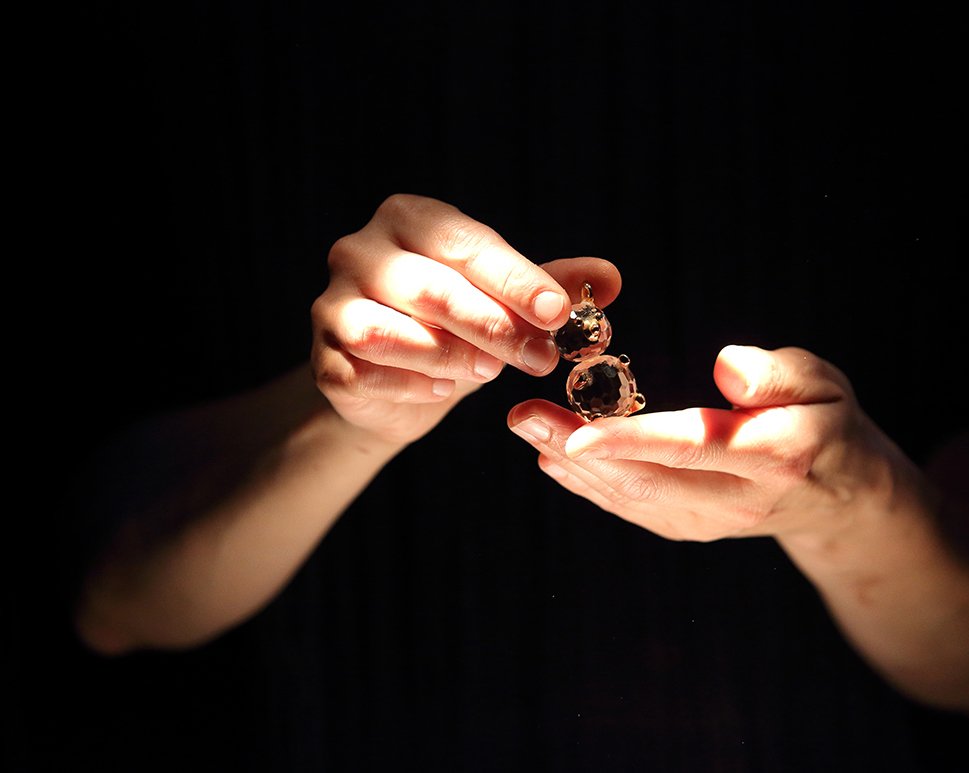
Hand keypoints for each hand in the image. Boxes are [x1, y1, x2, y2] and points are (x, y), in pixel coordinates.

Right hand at [312, 193, 620, 445]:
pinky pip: (364, 373)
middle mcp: (360, 251)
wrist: (393, 383)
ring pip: (392, 333)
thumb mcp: (504, 301)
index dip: (515, 279)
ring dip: (451, 357)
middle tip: (543, 357)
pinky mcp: (322, 358)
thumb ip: (549, 286)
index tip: (559, 311)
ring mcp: (333, 305)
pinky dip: (410, 385)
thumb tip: (610, 277)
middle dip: (496, 327)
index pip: (466, 245)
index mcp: (410, 220)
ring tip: (491, 372)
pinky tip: (441, 392)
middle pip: (433, 289)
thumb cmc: (455, 326)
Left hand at [507, 344, 905, 541]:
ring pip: (633, 499)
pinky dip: (591, 487)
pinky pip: (635, 509)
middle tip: (523, 415)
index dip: (632, 440)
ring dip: (572, 468)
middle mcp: (738, 500)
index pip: (694, 445)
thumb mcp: (824, 384)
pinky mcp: (693, 529)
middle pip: (647, 478)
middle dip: (576, 448)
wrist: (842, 496)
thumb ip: (778, 375)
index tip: (577, 432)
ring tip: (528, 428)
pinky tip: (555, 460)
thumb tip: (727, 366)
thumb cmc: (827, 422)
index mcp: (775, 455)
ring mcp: (713, 523)